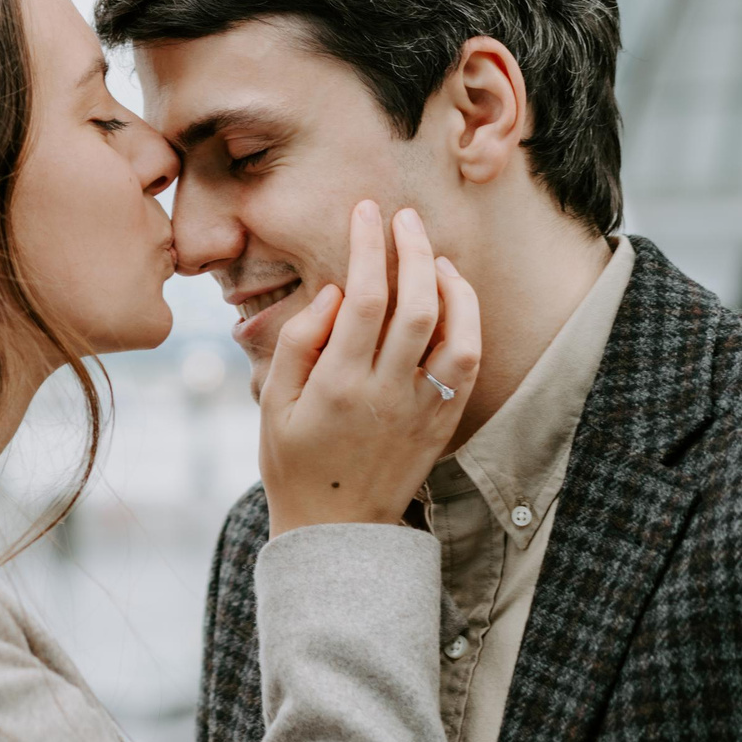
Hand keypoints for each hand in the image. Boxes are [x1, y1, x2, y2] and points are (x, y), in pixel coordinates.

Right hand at [257, 201, 480, 535]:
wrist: (337, 529)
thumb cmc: (293, 460)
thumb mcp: (273, 402)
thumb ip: (299, 342)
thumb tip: (334, 290)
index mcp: (337, 384)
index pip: (361, 297)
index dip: (367, 246)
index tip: (365, 212)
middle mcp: (386, 392)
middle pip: (415, 304)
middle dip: (411, 249)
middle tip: (403, 217)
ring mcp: (422, 408)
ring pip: (454, 332)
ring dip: (450, 283)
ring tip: (432, 254)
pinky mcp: (443, 420)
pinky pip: (468, 363)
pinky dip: (467, 321)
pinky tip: (452, 297)